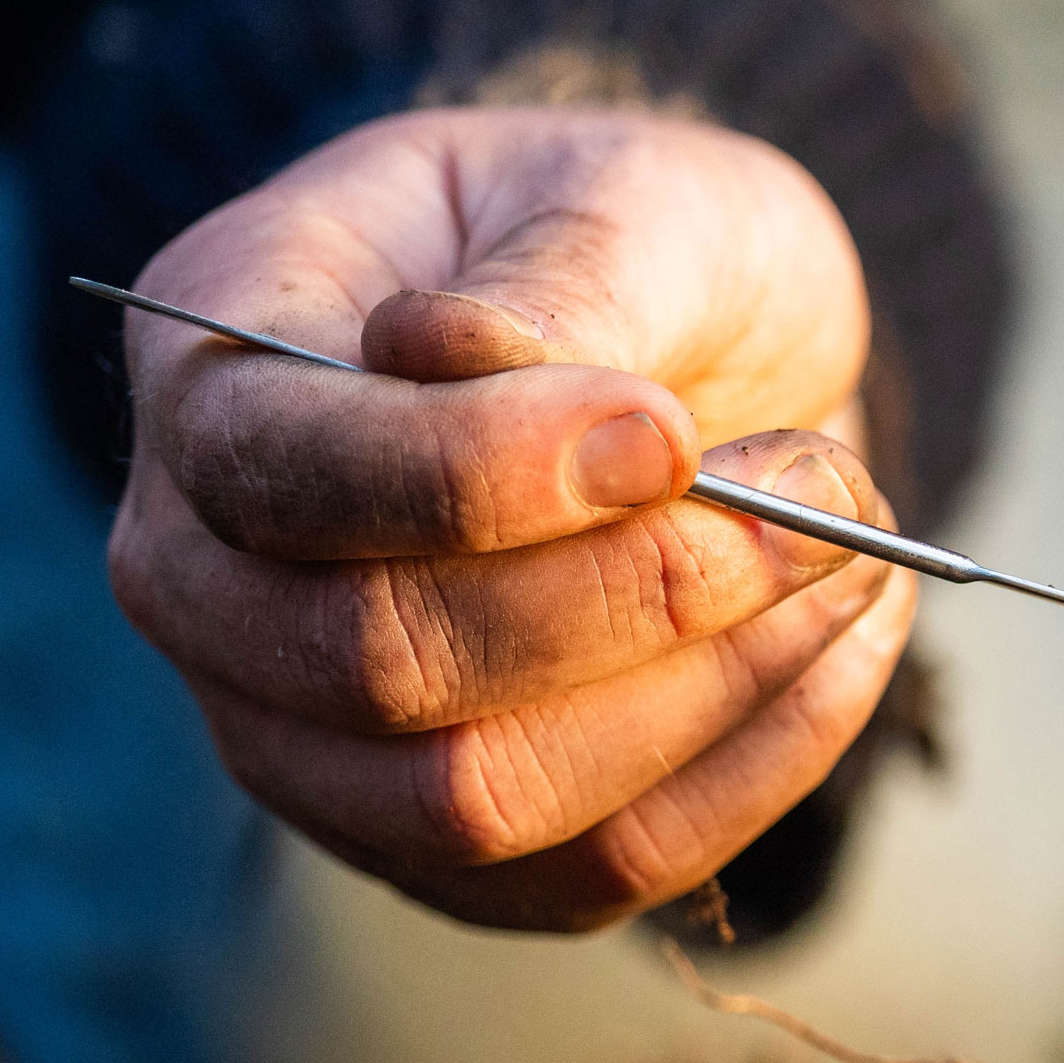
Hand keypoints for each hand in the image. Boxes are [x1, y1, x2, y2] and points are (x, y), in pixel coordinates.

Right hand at [109, 107, 914, 931]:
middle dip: (640, 592)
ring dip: (714, 686)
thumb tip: (476, 362)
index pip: (280, 472)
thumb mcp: (624, 196)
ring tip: (850, 557)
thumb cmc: (634, 254)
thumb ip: (565, 283)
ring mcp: (314, 741)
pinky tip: (843, 641)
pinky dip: (759, 762)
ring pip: (487, 796)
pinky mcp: (453, 847)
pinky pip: (601, 866)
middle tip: (822, 491)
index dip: (484, 473)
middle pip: (382, 664)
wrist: (693, 364)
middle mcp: (215, 583)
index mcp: (213, 373)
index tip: (672, 430)